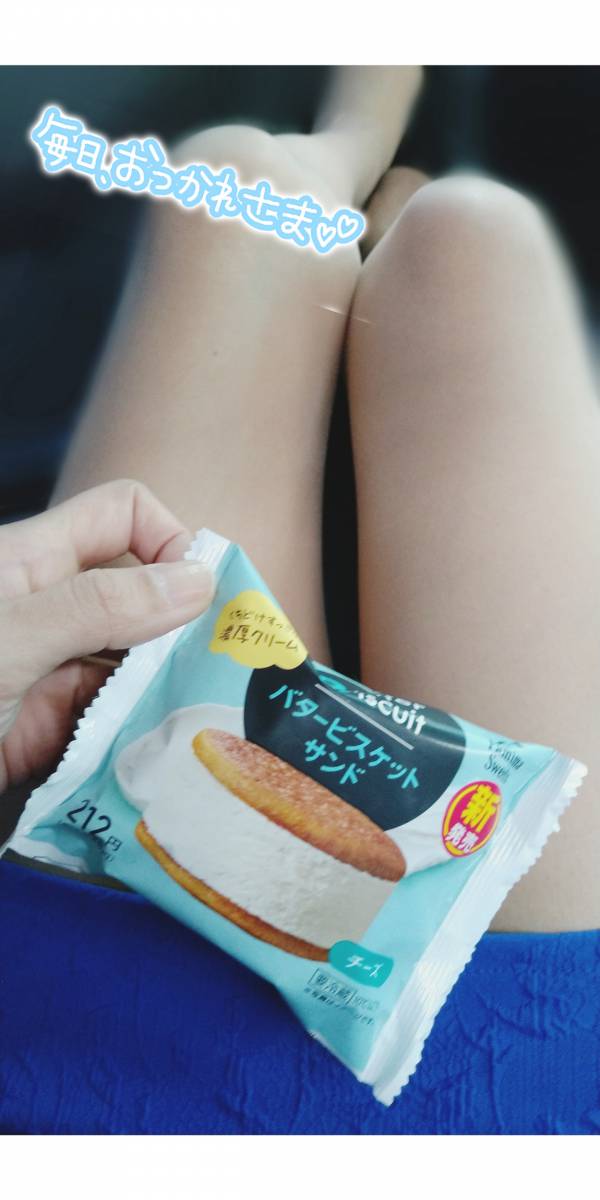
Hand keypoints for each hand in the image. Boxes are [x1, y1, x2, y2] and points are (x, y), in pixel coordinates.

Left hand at [0, 480, 214, 793]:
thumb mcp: (6, 637)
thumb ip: (98, 605)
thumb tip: (197, 578)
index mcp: (34, 561)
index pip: (125, 515)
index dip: (171, 540)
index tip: (201, 600)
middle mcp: (50, 612)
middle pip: (143, 593)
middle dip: (188, 625)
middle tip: (232, 675)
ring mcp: (49, 674)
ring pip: (137, 665)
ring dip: (170, 689)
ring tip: (206, 725)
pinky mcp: (47, 734)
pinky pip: (113, 724)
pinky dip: (141, 738)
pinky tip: (161, 760)